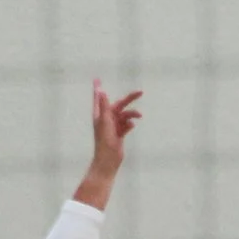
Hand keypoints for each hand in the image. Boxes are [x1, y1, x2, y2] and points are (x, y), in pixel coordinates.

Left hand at [77, 79, 145, 202]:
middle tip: (140, 92)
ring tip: (140, 116)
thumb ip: (104, 106)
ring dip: (132, 115)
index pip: (99, 98)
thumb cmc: (104, 141)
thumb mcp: (105, 121)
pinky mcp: (119, 134)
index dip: (98, 88)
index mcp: (100, 115)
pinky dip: (130, 124)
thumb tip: (101, 91)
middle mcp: (105, 119)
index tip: (97, 78)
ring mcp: (113, 127)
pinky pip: (126, 125)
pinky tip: (132, 126)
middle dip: (129, 99)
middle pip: (118, 105)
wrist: (108, 160)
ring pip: (124, 116)